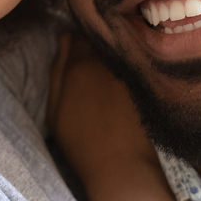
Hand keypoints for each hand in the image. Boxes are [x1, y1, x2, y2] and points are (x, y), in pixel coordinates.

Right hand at [47, 33, 155, 182]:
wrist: (121, 165)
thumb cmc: (80, 142)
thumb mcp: (54, 111)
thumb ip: (57, 72)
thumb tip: (65, 39)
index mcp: (80, 65)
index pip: (79, 35)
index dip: (77, 40)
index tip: (74, 50)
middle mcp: (107, 62)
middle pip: (100, 41)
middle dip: (95, 46)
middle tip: (90, 66)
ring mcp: (129, 71)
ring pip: (118, 53)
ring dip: (112, 57)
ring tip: (105, 79)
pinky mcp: (145, 83)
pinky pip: (133, 66)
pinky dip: (127, 70)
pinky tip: (121, 89)